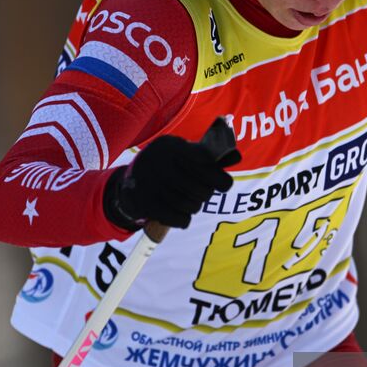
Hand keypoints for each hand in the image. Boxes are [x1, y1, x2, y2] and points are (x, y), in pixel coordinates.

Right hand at [104, 134, 240, 230]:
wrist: (130, 183)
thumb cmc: (167, 167)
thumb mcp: (184, 153)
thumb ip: (210, 156)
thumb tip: (237, 157)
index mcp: (172, 145)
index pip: (207, 165)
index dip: (220, 179)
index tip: (224, 185)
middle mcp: (160, 161)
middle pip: (202, 189)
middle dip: (206, 194)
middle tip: (201, 194)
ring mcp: (151, 183)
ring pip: (191, 205)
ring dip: (195, 207)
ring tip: (190, 203)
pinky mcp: (145, 203)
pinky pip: (178, 219)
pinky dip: (183, 220)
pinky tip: (181, 215)